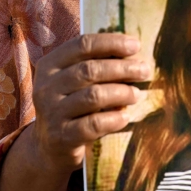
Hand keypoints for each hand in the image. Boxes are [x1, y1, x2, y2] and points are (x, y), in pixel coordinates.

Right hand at [29, 33, 150, 174]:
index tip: (136, 45)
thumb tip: (132, 53)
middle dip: (122, 68)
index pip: (82, 45)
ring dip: (121, 92)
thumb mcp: (74, 82)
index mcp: (50, 65)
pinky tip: (125, 117)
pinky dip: (114, 119)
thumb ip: (96, 65)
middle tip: (144, 70)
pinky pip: (93, 124)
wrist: (49, 147)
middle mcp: (46, 87)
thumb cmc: (70, 105)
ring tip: (137, 94)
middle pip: (89, 70)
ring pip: (93, 96)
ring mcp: (52, 113)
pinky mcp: (61, 137)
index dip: (111, 43)